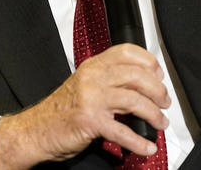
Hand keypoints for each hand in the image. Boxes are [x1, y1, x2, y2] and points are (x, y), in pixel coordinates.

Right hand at [0, 44, 170, 168]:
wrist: (35, 130)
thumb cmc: (62, 110)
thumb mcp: (85, 85)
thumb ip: (108, 80)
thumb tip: (142, 84)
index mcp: (93, 66)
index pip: (126, 52)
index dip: (148, 61)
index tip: (159, 74)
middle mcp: (93, 77)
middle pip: (136, 75)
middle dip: (157, 90)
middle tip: (164, 102)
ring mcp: (91, 98)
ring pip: (134, 100)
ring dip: (153, 114)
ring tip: (160, 123)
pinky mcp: (90, 121)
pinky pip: (122, 131)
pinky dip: (138, 141)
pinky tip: (147, 147)